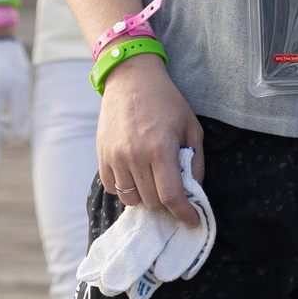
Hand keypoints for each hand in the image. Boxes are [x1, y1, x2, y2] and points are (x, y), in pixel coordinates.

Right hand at [95, 54, 202, 225]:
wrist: (130, 78)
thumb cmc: (165, 100)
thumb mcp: (191, 125)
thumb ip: (195, 160)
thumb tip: (194, 190)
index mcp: (160, 149)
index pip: (171, 197)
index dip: (184, 214)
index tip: (192, 221)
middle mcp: (135, 156)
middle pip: (152, 202)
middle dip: (166, 204)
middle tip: (173, 193)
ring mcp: (115, 156)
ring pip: (131, 200)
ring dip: (145, 198)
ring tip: (154, 183)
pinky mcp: (102, 154)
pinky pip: (113, 188)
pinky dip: (126, 190)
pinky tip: (136, 177)